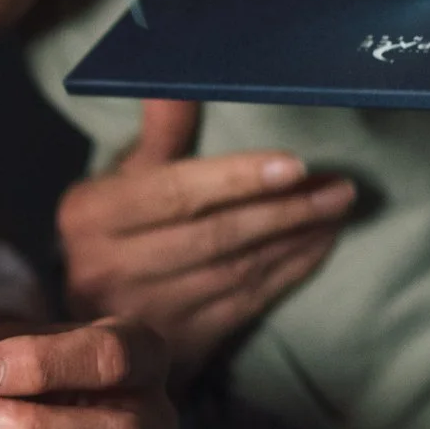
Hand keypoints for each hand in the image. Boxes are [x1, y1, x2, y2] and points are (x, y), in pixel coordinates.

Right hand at [58, 99, 351, 373]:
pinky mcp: (175, 347)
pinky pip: (245, 304)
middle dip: (284, 211)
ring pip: (236, 272)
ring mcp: (141, 314)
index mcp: (90, 216)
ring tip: (336, 210)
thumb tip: (174, 81)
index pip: (173, 193)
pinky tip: (316, 246)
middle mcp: (106, 268)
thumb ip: (158, 135)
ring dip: (295, 240)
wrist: (92, 330)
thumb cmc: (115, 233)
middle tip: (338, 188)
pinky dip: (288, 273)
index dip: (236, 179)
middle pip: (212, 236)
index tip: (294, 165)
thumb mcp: (121, 181)